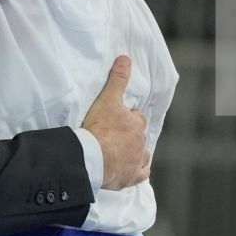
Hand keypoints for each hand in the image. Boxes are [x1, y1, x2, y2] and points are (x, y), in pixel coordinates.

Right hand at [80, 55, 149, 189]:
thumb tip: (125, 58)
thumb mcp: (107, 99)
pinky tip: (132, 171)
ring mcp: (136, 161)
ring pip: (142, 155)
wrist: (92, 157)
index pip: (137, 118)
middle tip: (116, 135)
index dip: (129, 117)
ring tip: (123, 152)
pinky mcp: (130, 177)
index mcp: (136, 124)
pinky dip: (137, 172)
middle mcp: (140, 143)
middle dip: (131, 135)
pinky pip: (140, 175)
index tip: (120, 119)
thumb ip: (117, 79)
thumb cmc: (99, 128)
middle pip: (139, 136)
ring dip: (136, 153)